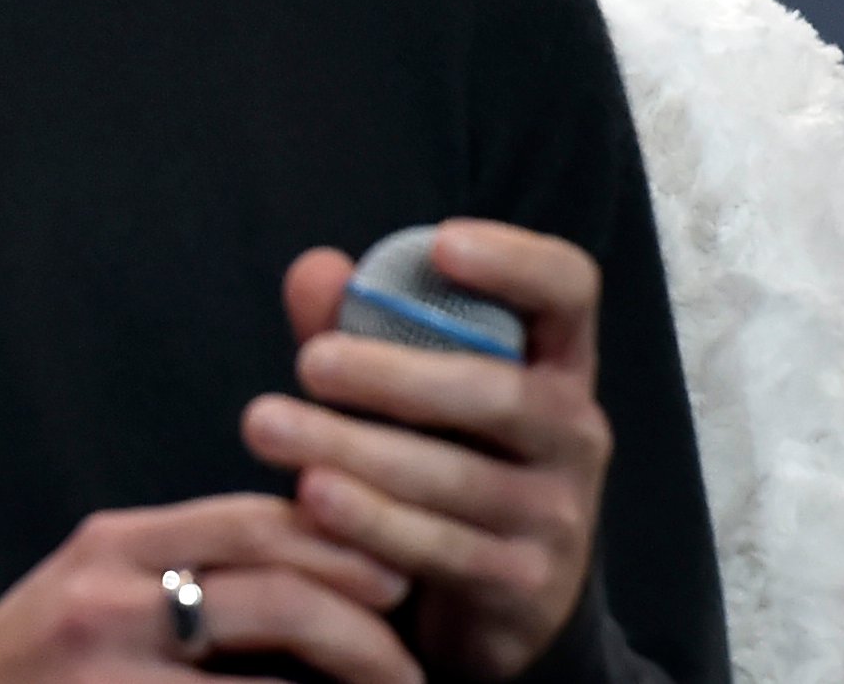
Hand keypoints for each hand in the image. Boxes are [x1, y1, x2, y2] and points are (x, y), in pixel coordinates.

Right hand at [0, 491, 416, 683]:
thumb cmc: (43, 663)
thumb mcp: (98, 588)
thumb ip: (184, 564)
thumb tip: (320, 557)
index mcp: (113, 546)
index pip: (252, 521)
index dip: (340, 544)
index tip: (397, 577)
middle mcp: (110, 602)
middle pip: (279, 595)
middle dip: (366, 634)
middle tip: (411, 668)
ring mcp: (113, 676)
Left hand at [240, 220, 612, 681]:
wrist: (493, 600)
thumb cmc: (442, 457)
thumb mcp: (406, 389)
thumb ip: (362, 326)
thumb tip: (316, 269)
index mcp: (555, 363)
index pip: (569, 290)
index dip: (517, 260)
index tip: (443, 243)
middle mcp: (575, 432)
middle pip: (496, 391)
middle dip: (393, 376)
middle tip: (306, 363)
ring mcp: (559, 515)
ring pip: (457, 477)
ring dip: (355, 451)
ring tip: (269, 429)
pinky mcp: (527, 585)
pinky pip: (444, 549)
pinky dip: (371, 523)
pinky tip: (310, 500)